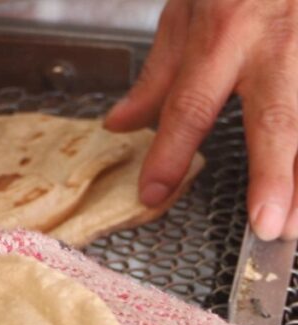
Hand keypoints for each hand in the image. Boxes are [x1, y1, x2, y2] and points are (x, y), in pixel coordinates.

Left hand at [105, 0, 297, 240]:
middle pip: (277, 117)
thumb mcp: (188, 8)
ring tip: (295, 225)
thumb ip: (159, 74)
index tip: (154, 193)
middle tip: (267, 225)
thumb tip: (120, 124)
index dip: (171, 152)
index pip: (191, 103)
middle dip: (274, 175)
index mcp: (225, 30)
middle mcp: (278, 42)